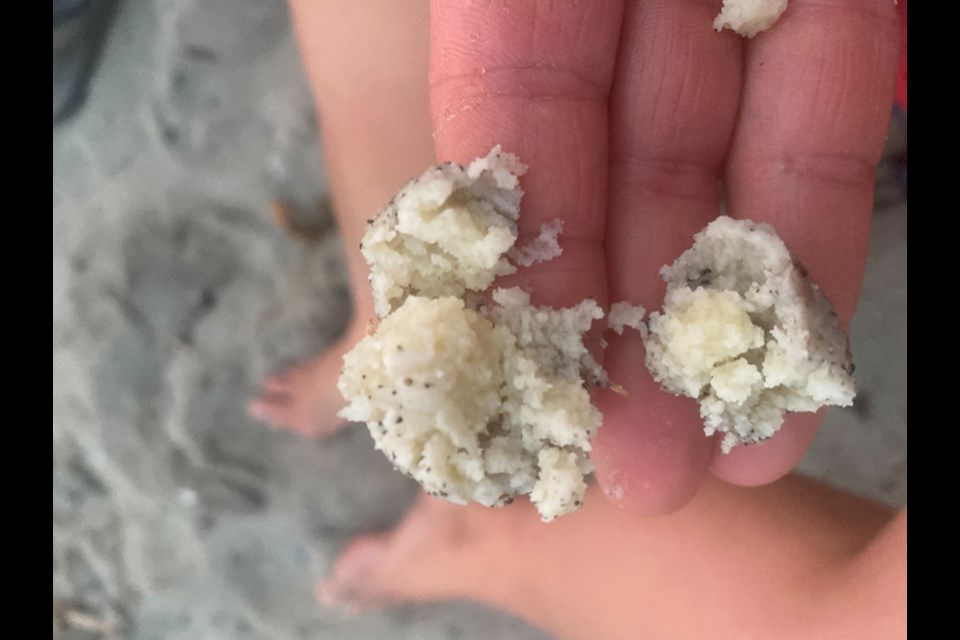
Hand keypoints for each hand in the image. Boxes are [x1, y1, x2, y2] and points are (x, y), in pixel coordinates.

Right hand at [429, 0, 899, 513]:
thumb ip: (499, 68)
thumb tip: (453, 226)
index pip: (502, 125)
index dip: (513, 264)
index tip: (525, 394)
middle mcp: (615, 0)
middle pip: (616, 174)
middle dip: (626, 330)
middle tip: (637, 472)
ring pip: (724, 167)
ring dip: (726, 316)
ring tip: (726, 454)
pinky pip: (829, 113)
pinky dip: (817, 231)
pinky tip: (800, 350)